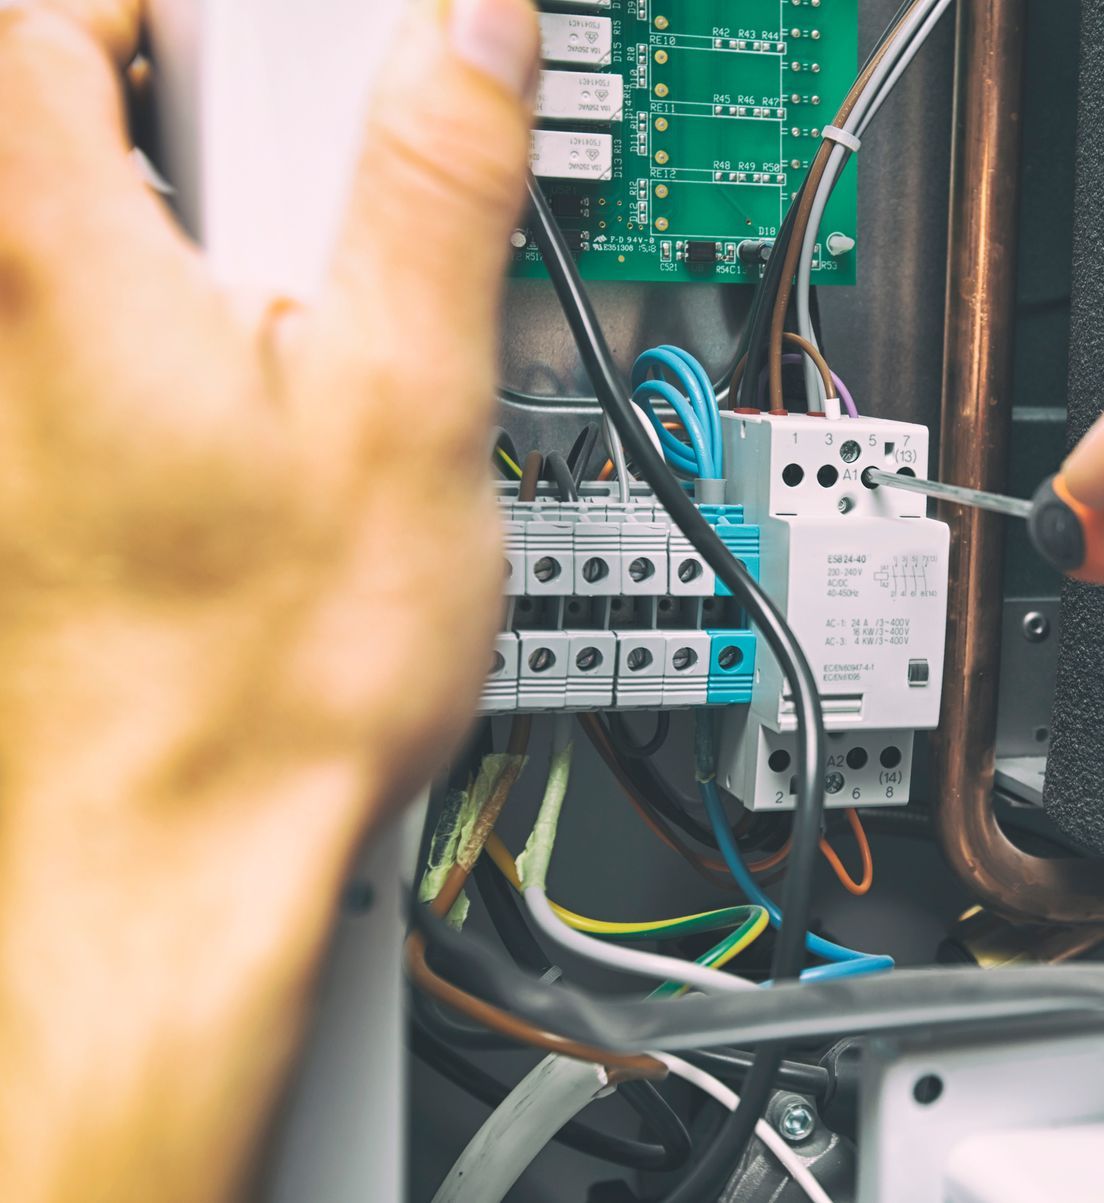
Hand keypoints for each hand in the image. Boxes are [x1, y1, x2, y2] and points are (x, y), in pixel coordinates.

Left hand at [0, 1, 535, 1198]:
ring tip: (314, 348)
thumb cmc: (258, 686)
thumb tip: (469, 34)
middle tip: (327, 219)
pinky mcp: (22, 477)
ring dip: (214, 242)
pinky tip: (268, 433)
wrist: (165, 878)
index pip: (52, 12)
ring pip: (93, 236)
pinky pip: (86, 341)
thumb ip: (434, 186)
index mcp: (54, 254)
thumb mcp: (407, 408)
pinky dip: (187, 334)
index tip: (292, 44)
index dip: (183, 5)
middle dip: (216, 127)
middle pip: (67, 112)